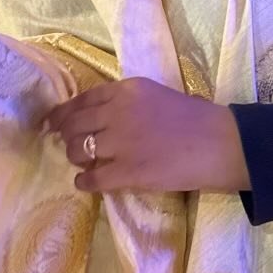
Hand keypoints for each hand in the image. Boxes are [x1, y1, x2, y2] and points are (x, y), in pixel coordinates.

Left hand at [46, 77, 250, 194]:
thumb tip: (97, 117)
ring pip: (77, 150)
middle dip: (65, 136)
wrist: (220, 143)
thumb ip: (127, 102)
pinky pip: (92, 178)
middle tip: (65, 144)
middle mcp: (118, 112)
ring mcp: (121, 143)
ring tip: (82, 163)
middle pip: (74, 124)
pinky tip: (87, 183)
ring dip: (75, 158)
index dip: (63, 112)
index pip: (83, 99)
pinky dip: (85, 182)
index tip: (52, 121)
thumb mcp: (157, 95)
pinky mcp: (127, 172)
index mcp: (127, 89)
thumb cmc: (196, 118)